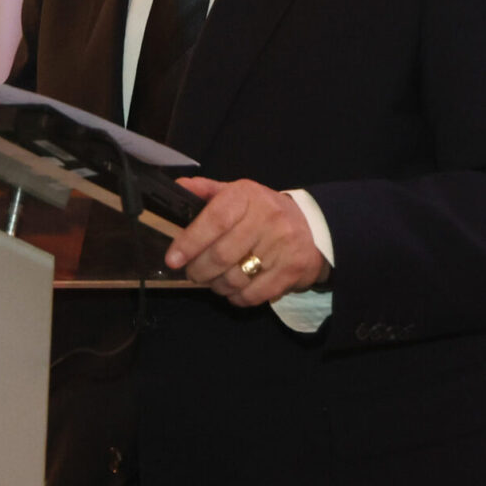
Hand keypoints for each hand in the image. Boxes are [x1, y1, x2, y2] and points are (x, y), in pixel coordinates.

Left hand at [166, 177, 327, 306]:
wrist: (312, 226)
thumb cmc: (263, 211)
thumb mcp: (237, 194)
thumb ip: (207, 191)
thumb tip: (177, 187)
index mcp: (247, 195)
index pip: (214, 220)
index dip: (190, 242)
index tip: (173, 259)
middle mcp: (267, 217)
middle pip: (222, 255)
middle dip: (199, 270)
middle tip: (193, 273)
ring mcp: (282, 245)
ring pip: (235, 278)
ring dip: (217, 286)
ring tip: (213, 281)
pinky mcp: (292, 270)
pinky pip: (254, 294)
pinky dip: (237, 297)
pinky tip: (234, 290)